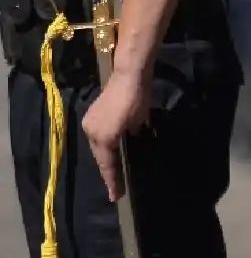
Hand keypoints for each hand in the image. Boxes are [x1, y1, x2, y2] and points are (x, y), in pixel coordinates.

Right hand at [81, 70, 150, 201]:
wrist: (129, 74)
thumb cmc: (138, 99)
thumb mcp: (139, 122)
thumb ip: (133, 136)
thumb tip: (131, 142)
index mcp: (104, 138)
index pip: (109, 165)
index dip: (113, 181)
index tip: (115, 196)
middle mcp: (92, 133)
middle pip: (101, 157)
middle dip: (109, 170)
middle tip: (117, 185)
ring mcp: (89, 123)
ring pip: (98, 147)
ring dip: (106, 157)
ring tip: (115, 169)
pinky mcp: (91, 115)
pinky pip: (97, 136)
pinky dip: (104, 144)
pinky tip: (112, 148)